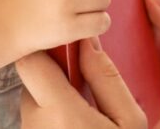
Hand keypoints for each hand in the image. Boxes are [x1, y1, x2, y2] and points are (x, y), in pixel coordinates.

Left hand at [17, 37, 147, 128]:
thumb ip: (106, 78)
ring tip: (83, 115)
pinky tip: (75, 128)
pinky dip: (52, 120)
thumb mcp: (129, 120)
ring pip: (33, 102)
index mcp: (60, 112)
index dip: (46, 50)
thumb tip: (88, 41)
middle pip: (31, 80)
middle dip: (54, 78)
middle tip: (83, 88)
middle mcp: (35, 124)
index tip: (66, 47)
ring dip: (53, 100)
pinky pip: (37, 122)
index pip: (30, 62)